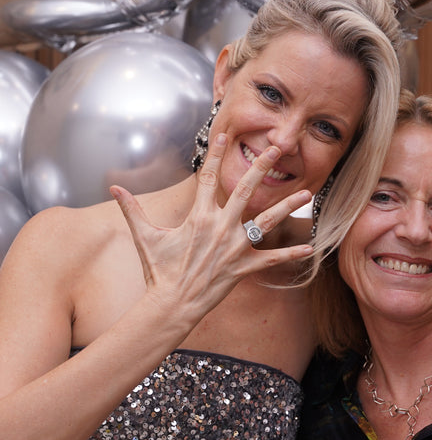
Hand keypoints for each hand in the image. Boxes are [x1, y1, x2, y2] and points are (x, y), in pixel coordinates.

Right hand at [110, 134, 312, 322]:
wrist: (171, 304)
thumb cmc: (158, 270)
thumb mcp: (144, 237)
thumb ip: (132, 209)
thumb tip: (112, 188)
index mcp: (198, 216)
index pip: (208, 176)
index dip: (215, 154)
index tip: (223, 134)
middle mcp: (220, 226)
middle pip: (246, 189)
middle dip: (262, 166)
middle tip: (278, 148)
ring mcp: (235, 247)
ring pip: (267, 220)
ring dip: (288, 206)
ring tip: (308, 194)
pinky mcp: (243, 267)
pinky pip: (271, 259)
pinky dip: (291, 255)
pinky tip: (311, 249)